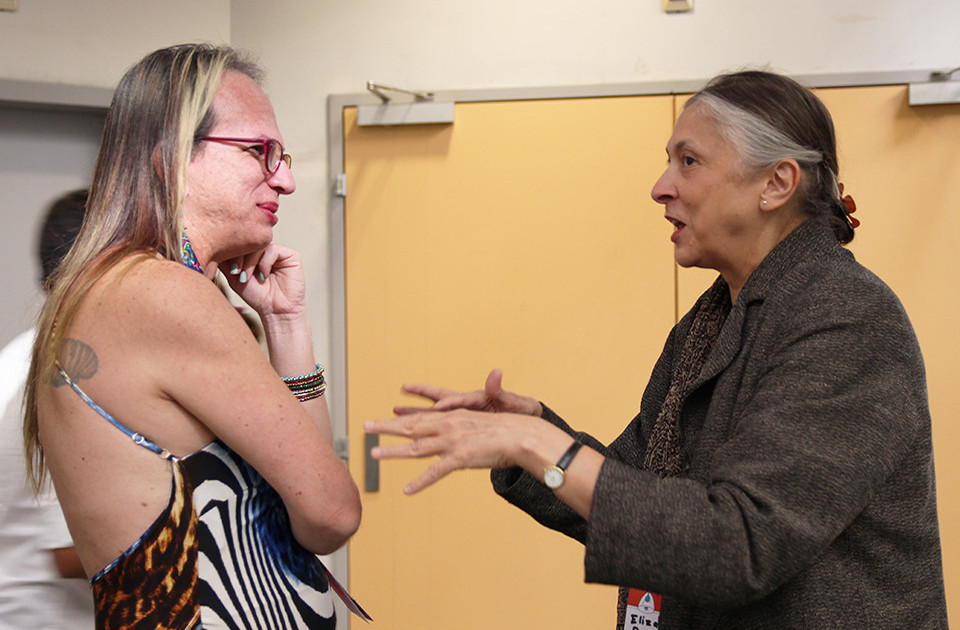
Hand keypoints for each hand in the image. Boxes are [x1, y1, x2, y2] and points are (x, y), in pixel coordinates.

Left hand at [219, 243, 305, 319]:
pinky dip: (265, 263)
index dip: (231, 252)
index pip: (240, 242)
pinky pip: (273, 249)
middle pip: (249, 241)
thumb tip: (212, 246)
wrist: (275, 311)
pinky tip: (263, 276)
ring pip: (260, 245)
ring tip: (247, 277)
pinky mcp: (291, 255)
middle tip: (236, 273)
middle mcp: (266, 249)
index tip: (229, 270)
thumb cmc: (257, 296)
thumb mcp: (234, 277)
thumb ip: (225, 262)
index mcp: (254, 252)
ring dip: (250, 262)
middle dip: (239, 256)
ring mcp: (278, 251)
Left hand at [365, 409, 529, 493]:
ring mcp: (453, 441)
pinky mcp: (461, 457)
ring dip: (393, 452)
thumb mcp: (478, 427)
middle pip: (411, 426)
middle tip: (365, 427)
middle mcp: (448, 426)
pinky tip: (407, 490)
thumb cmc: (505, 432)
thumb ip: (462, 433)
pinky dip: (421, 482)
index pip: (421, 418)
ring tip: (374, 455)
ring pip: (416, 447)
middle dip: (386, 427)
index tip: (383, 418)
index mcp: (453, 417)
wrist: (522, 435)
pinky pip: (436, 472)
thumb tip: (452, 441)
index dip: (400, 418)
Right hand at [394, 369, 542, 417]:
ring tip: (395, 410)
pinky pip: (439, 427)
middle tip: (402, 390)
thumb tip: (496, 372)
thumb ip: (500, 390)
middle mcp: (464, 405)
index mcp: (476, 399)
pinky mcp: (461, 426)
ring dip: (416, 412)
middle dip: (421, 396)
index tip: (438, 408)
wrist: (524, 422)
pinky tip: (411, 434)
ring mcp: (461, 415)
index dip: (448, 403)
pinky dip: (425, 429)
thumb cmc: (518, 410)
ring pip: (434, 414)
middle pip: (438, 398)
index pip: (458, 400)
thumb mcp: (512, 401)